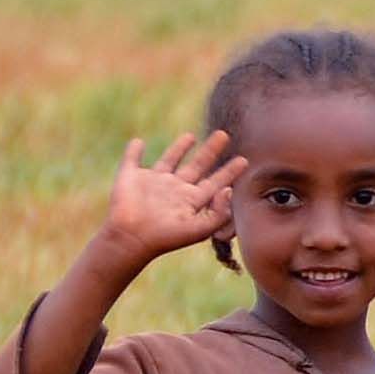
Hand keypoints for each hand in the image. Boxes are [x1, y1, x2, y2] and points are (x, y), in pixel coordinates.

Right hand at [97, 131, 244, 266]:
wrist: (132, 238)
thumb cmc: (166, 237)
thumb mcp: (200, 229)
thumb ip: (219, 213)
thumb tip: (228, 189)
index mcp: (191, 201)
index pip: (215, 182)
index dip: (229, 172)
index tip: (244, 160)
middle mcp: (174, 190)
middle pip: (197, 166)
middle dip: (211, 151)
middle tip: (223, 135)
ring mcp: (153, 182)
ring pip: (170, 160)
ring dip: (179, 148)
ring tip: (191, 136)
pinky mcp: (130, 177)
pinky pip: (132, 159)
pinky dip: (133, 150)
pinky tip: (138, 142)